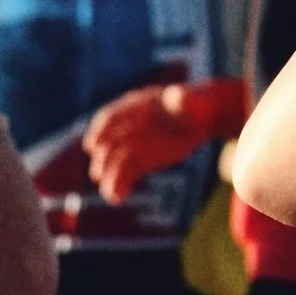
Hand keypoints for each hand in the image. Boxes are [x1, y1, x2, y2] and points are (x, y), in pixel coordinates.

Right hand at [84, 80, 238, 203]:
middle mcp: (129, 125)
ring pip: (116, 161)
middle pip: (111, 142)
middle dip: (104, 157)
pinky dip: (119, 185)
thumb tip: (179, 96)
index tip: (93, 144)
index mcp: (137, 105)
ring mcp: (134, 143)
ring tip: (111, 194)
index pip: (114, 115)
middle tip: (98, 174)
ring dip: (109, 176)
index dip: (102, 129)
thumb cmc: (195, 103)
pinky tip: (117, 198)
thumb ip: (184, 99)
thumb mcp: (193, 99)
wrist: (202, 117)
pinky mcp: (141, 160)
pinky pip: (126, 173)